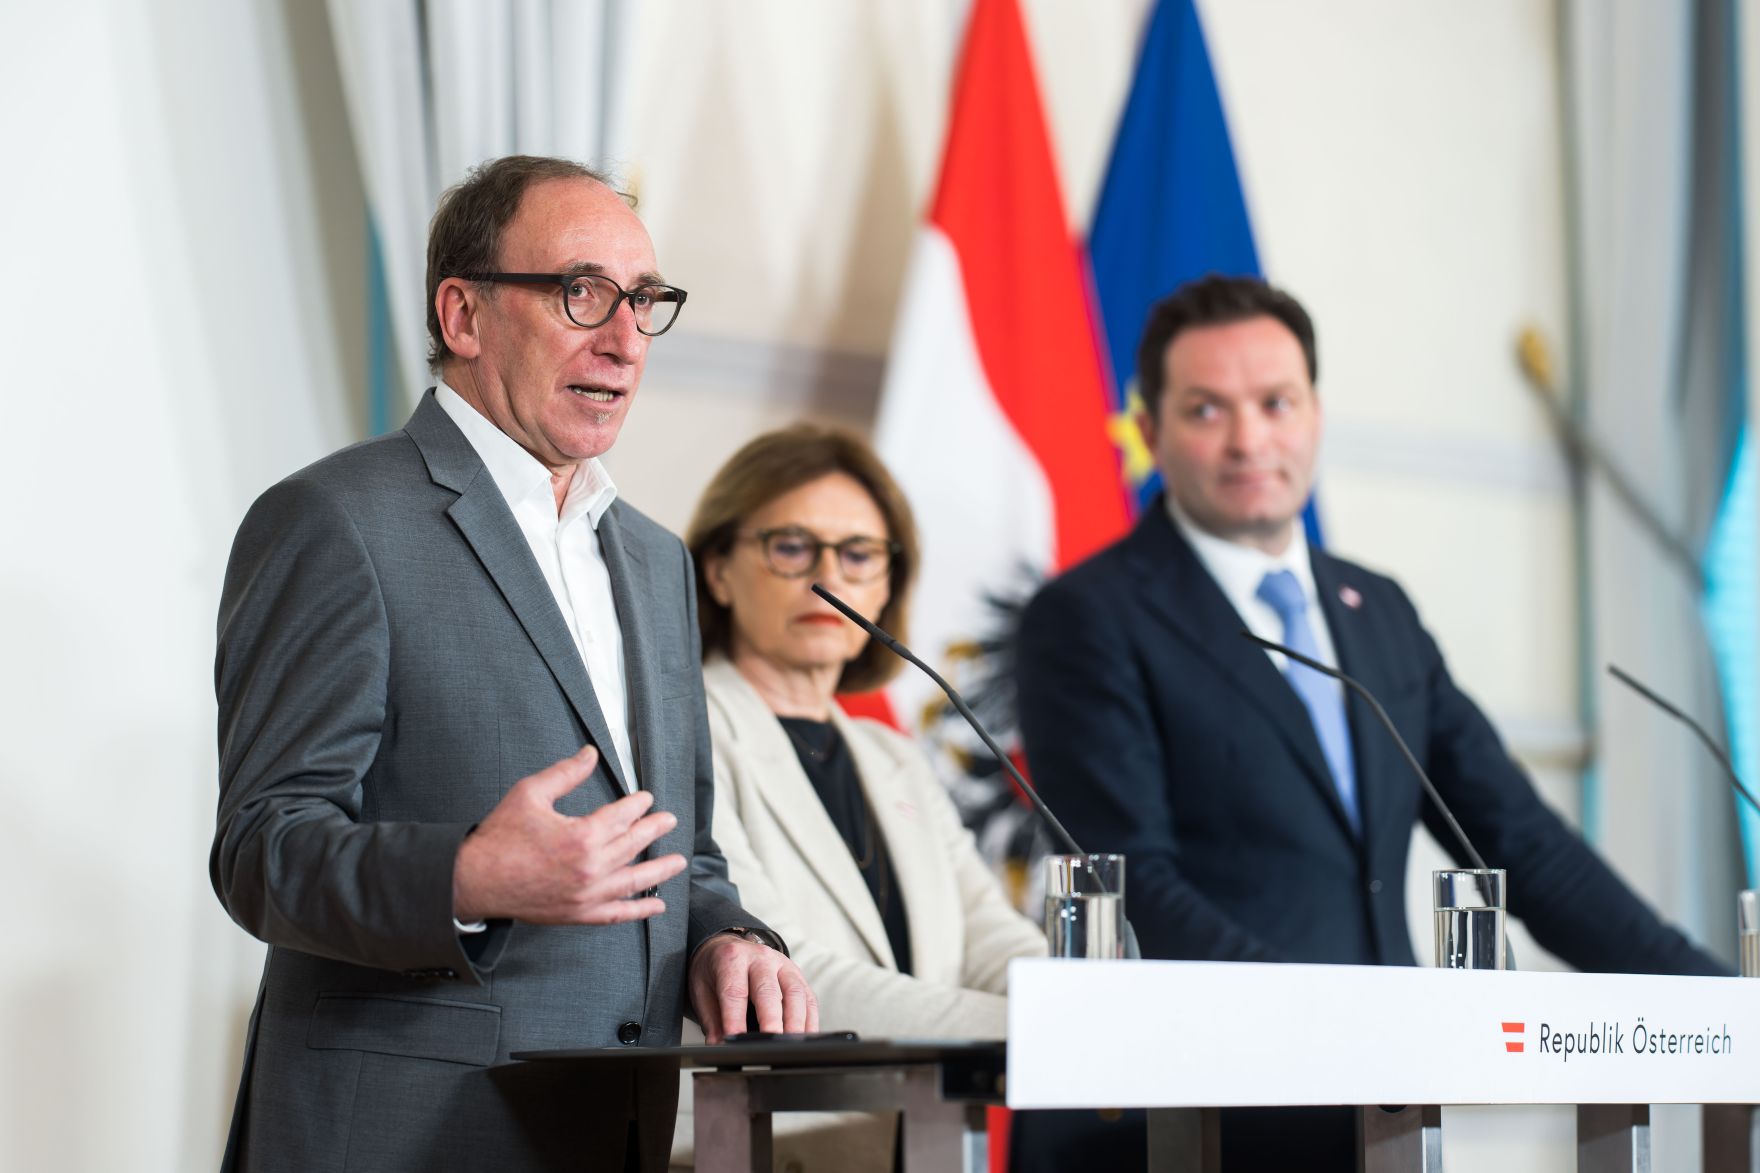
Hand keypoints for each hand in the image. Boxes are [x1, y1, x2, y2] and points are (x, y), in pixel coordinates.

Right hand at [452, 745, 685, 923]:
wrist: (474, 880)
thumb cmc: (500, 835)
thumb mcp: (531, 793)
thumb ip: (566, 773)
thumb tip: (590, 753)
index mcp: (581, 835)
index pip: (622, 817)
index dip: (637, 805)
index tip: (646, 799)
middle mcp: (590, 868)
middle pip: (633, 845)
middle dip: (654, 830)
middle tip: (669, 820)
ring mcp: (586, 895)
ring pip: (633, 881)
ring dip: (659, 870)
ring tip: (678, 861)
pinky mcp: (578, 914)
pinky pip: (616, 914)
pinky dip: (639, 911)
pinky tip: (657, 906)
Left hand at [689, 931, 818, 1044]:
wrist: (727, 945)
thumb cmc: (715, 971)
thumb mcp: (702, 990)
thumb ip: (711, 1020)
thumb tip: (719, 1047)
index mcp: (732, 959)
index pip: (734, 991)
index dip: (734, 1018)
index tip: (734, 1040)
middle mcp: (760, 958)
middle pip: (768, 990)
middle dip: (771, 1019)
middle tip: (771, 1043)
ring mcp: (783, 964)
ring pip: (795, 993)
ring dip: (795, 1022)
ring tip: (791, 1045)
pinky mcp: (798, 975)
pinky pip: (809, 998)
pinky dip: (809, 1020)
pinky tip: (805, 1038)